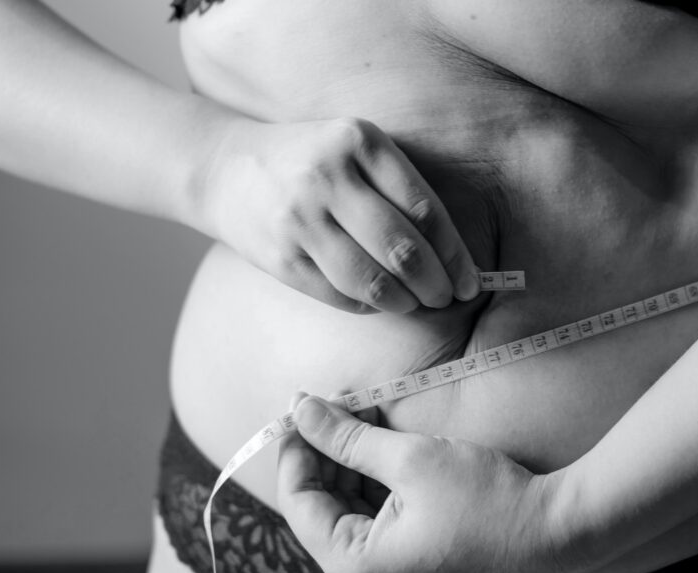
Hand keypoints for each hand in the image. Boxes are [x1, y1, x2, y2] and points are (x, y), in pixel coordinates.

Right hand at [192, 116, 479, 312]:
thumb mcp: (354, 148)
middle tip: (448, 298)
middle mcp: (328, 177)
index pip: (424, 209)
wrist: (225, 169)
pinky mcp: (280, 257)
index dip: (454, 253)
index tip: (471, 279)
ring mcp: (299, 219)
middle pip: (402, 248)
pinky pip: (339, 295)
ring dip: (404, 302)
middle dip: (436, 284)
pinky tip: (379, 302)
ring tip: (416, 304)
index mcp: (358, 142)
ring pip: (371, 280)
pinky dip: (368, 305)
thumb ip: (399, 188)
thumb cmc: (310, 161)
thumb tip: (453, 256)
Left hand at [277, 395, 564, 572]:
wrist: (555, 533)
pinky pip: (374, 517)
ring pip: (347, 508)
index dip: (296, 448)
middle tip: (335, 402)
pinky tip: (382, 439)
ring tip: (362, 413)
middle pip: (322, 505)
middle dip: (326, 450)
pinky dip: (373, 478)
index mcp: (355, 566)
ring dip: (350, 460)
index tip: (300, 407)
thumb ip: (348, 437)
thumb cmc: (487, 502)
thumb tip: (300, 410)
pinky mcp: (410, 562)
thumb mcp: (411, 460)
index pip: (299, 501)